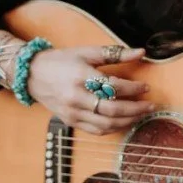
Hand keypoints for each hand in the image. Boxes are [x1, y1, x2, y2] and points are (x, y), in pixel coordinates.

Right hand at [27, 45, 153, 134]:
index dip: (133, 88)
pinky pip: (96, 130)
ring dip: (127, 121)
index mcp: (81, 77)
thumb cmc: (61, 61)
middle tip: (150, 105)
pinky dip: (113, 128)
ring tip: (141, 114)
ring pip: (106, 124)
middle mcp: (76, 98)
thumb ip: (115, 54)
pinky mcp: (70, 121)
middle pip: (112, 109)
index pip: (114, 87)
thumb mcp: (87, 52)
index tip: (146, 87)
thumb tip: (141, 52)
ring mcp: (72, 112)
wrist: (32, 75)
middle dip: (135, 109)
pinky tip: (124, 121)